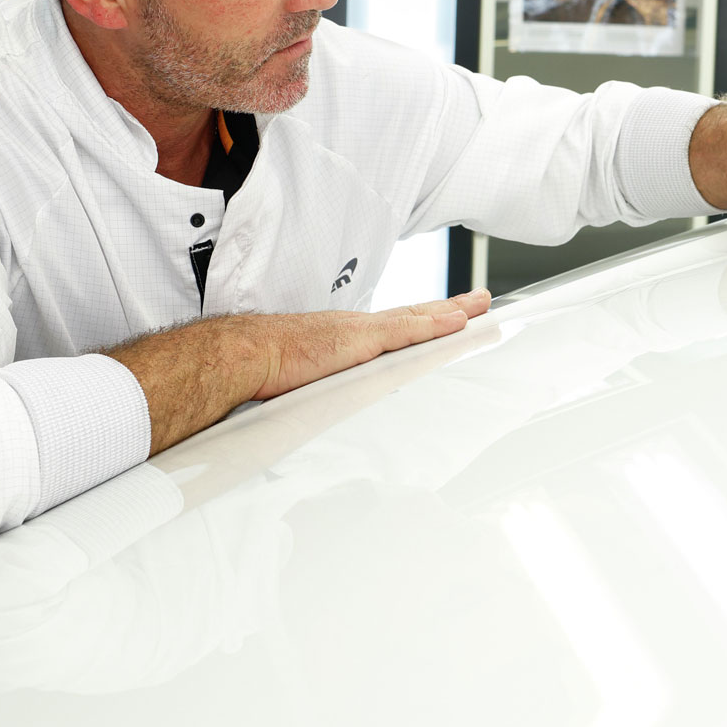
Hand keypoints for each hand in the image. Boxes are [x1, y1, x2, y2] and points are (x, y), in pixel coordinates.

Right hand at [106, 290, 489, 453]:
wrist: (242, 358)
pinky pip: (409, 329)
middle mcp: (355, 329)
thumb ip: (317, 400)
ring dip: (453, 312)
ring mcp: (361, 333)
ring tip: (484, 307)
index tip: (442, 317)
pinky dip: (437, 324)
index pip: (390, 328)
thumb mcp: (300, 388)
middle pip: (412, 315)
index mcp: (342, 341)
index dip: (418, 322)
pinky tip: (462, 320)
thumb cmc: (259, 375)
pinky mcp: (361, 339)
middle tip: (479, 301)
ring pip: (418, 318)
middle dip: (447, 309)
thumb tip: (315, 426)